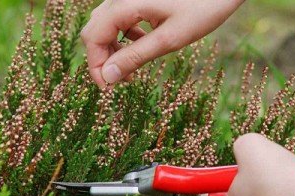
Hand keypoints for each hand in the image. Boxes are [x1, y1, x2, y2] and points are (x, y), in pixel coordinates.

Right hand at [80, 0, 243, 87]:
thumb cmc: (202, 9)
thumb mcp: (168, 39)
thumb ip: (135, 57)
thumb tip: (108, 77)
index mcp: (124, 3)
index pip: (93, 37)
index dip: (96, 65)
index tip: (109, 88)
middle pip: (95, 31)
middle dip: (103, 58)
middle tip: (122, 80)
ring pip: (105, 25)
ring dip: (113, 48)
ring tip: (133, 67)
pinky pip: (119, 18)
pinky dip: (124, 36)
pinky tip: (142, 43)